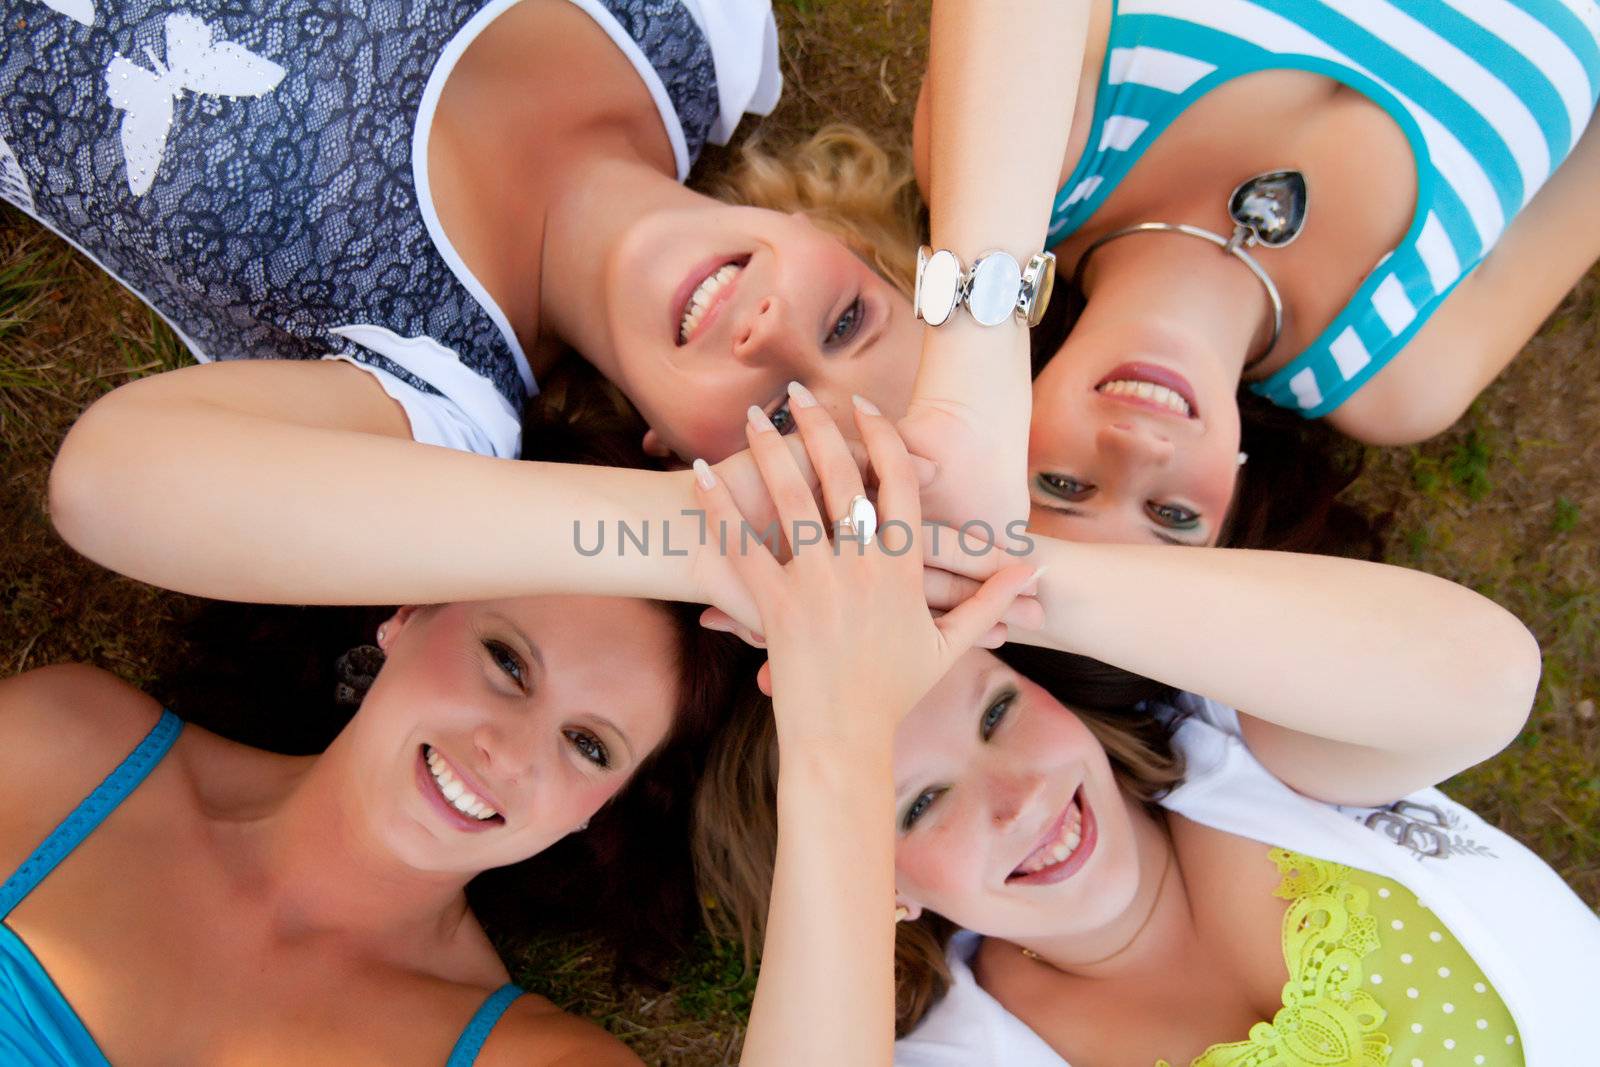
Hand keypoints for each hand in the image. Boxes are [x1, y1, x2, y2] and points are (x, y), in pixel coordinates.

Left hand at [692, 385, 1038, 746]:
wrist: (844, 741)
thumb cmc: (895, 694)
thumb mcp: (950, 645)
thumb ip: (989, 601)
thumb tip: (1034, 570)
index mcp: (904, 570)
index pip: (899, 484)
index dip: (882, 439)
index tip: (864, 408)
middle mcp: (862, 568)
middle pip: (841, 477)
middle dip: (817, 428)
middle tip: (796, 393)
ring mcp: (817, 584)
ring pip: (791, 500)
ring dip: (767, 452)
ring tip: (751, 417)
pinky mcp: (776, 605)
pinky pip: (744, 545)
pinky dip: (720, 508)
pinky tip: (700, 473)